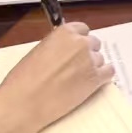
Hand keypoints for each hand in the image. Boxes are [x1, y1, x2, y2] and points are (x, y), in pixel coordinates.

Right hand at [0, 23, 114, 132]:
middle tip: (76, 68)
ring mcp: (90, 60)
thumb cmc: (23, 79)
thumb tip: (64, 51)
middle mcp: (81, 43)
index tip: (75, 49)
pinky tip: (94, 83)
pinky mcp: (95, 79)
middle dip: (86, 54)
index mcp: (65, 32)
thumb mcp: (39, 51)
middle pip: (94, 44)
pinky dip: (103, 77)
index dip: (79, 41)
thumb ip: (57, 46)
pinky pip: (109, 72)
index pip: (83, 30)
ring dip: (92, 67)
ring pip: (100, 59)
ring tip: (77, 80)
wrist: (23, 103)